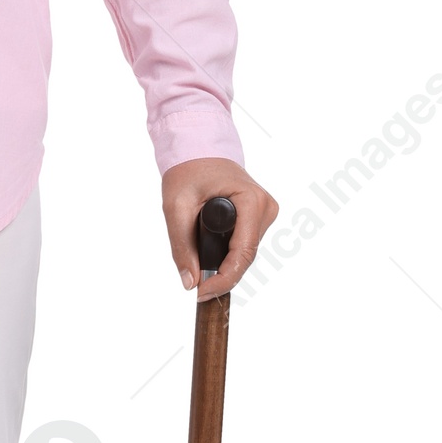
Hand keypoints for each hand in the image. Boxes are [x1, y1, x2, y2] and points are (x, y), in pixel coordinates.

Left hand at [160, 157, 276, 300]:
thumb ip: (181, 246)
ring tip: (198, 257)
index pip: (243, 253)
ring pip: (245, 253)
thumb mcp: (176, 207)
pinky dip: (227, 253)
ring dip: (223, 262)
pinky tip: (210, 251)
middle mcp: (265, 208)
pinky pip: (244, 245)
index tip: (202, 293)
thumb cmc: (188, 171)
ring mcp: (265, 212)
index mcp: (251, 202)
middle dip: (221, 273)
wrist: (198, 149)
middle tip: (195, 285)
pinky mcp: (260, 216)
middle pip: (245, 257)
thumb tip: (190, 282)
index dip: (224, 279)